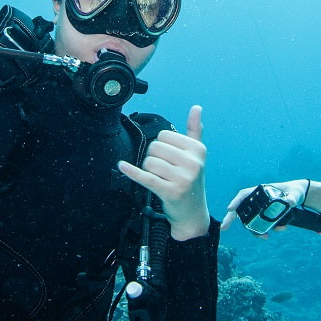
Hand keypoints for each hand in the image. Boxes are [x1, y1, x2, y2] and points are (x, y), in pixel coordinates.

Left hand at [118, 105, 209, 240]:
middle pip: (155, 148)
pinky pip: (145, 177)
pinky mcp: (170, 191)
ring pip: (149, 162)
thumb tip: (197, 107)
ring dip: (148, 170)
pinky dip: (131, 172)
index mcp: (198, 150)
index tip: (170, 159)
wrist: (193, 213)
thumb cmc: (191, 180)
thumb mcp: (197, 156)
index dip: (162, 146)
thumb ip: (194, 131)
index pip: (165, 135)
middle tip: (164, 171)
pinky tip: (122, 166)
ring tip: (160, 179)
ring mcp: (183, 178)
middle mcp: (193, 163)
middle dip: (153, 158)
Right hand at [221, 179, 315, 233]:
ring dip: (254, 231)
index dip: (236, 201)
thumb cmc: (295, 192)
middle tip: (223, 227)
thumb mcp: (295, 194)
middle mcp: (257, 200)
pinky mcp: (265, 216)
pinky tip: (280, 229)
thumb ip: (293, 197)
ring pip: (250, 220)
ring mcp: (260, 209)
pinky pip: (261, 225)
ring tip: (265, 237)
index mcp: (261, 191)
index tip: (229, 209)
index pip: (244, 194)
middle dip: (231, 219)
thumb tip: (291, 202)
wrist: (298, 197)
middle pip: (241, 209)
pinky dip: (266, 231)